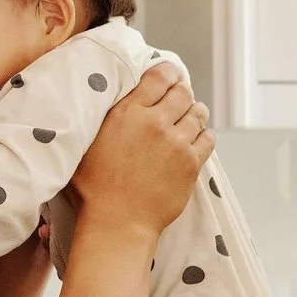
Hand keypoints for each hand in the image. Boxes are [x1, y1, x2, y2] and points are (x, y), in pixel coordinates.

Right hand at [71, 64, 212, 239]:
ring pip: (198, 114)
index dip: (167, 74)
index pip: (159, 76)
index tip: (168, 77)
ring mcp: (177, 143)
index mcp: (129, 113)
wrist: (118, 222)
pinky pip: (208, 139)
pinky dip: (204, 135)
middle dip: (181, 93)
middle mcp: (156, 123)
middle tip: (178, 98)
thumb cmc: (94, 187)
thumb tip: (108, 99)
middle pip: (182, 92)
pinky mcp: (191, 164)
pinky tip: (197, 139)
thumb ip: (105, 116)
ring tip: (189, 117)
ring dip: (194, 112)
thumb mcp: (88, 142)